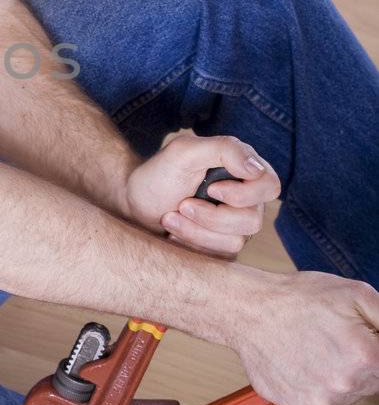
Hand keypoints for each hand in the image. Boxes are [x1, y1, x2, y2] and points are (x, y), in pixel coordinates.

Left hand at [123, 129, 280, 257]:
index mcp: (244, 171)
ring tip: (172, 216)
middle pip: (253, 219)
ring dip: (197, 229)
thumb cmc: (159, 174)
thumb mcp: (185, 151)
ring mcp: (236, 226)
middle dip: (211, 216)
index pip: (271, 186)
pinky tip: (176, 231)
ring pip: (237, 241)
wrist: (134, 203)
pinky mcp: (222, 247)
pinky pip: (221, 255)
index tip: (212, 189)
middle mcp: (246, 200)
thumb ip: (225, 149)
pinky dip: (193, 242)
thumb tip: (257, 169)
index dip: (244, 193)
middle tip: (183, 204)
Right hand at [235, 270, 378, 404]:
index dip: (374, 348)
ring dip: (334, 375)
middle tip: (331, 339)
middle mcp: (344, 387)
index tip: (355, 339)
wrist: (249, 309)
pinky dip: (310, 385)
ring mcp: (319, 402)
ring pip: (343, 394)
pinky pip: (317, 402)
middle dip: (359, 364)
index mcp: (366, 359)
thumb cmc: (299, 298)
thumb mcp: (356, 293)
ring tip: (310, 348)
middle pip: (370, 384)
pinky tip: (297, 361)